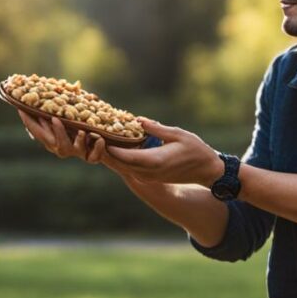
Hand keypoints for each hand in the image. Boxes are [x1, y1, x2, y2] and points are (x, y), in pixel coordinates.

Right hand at [18, 110, 106, 163]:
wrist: (107, 149)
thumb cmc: (83, 129)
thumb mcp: (69, 119)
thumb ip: (56, 112)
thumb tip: (44, 93)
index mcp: (53, 140)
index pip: (37, 132)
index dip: (28, 121)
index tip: (20, 109)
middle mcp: (62, 148)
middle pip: (52, 143)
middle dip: (50, 130)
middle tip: (54, 118)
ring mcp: (77, 153)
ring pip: (72, 150)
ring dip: (75, 140)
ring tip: (81, 132)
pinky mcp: (92, 158)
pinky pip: (93, 156)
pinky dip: (97, 148)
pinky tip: (101, 139)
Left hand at [105, 119, 222, 185]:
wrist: (207, 170)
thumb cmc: (195, 150)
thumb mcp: (177, 134)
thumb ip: (156, 128)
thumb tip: (137, 120)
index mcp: (154, 161)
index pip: (125, 156)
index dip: (109, 147)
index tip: (96, 136)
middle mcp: (148, 172)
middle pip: (119, 164)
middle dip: (104, 152)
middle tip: (89, 139)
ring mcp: (149, 176)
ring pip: (123, 168)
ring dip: (109, 157)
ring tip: (96, 143)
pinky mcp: (150, 176)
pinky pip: (130, 168)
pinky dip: (120, 160)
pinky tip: (112, 149)